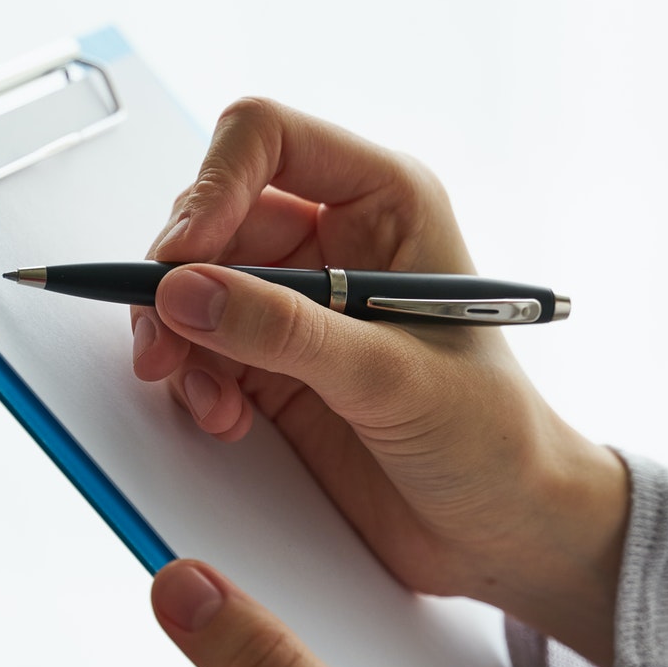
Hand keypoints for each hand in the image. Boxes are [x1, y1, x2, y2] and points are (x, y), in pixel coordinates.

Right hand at [131, 98, 626, 666]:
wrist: (503, 527)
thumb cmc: (491, 436)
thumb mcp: (391, 377)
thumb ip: (286, 332)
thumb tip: (185, 290)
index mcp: (384, 201)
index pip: (267, 139)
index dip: (210, 186)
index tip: (180, 258)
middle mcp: (334, 238)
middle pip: (211, 216)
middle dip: (177, 280)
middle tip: (164, 343)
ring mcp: (299, 303)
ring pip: (193, 284)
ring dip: (178, 338)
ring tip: (204, 399)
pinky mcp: (273, 364)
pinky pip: (198, 347)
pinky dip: (192, 381)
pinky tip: (225, 421)